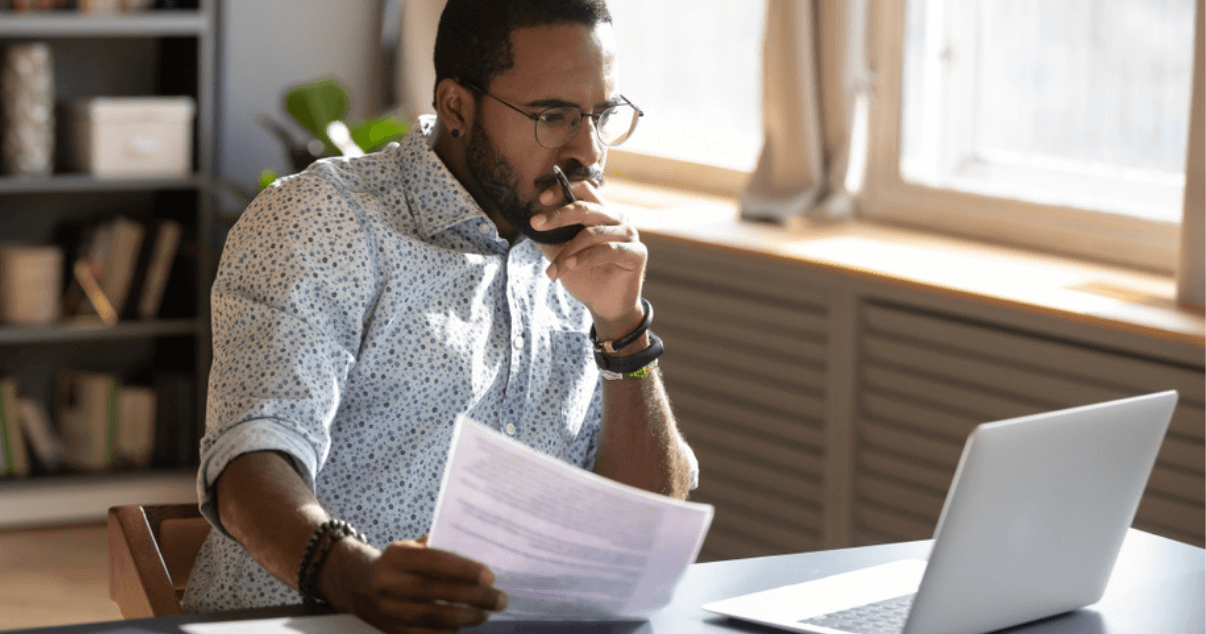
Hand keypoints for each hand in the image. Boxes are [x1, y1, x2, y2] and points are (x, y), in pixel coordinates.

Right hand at [326, 535, 506, 633]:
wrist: (360, 585)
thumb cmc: (399, 563)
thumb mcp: (412, 546)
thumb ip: (439, 547)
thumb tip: (480, 550)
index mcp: (397, 556)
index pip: (434, 561)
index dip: (464, 569)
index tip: (490, 576)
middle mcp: (389, 583)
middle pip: (438, 593)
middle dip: (475, 598)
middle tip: (500, 599)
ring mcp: (390, 610)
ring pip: (435, 618)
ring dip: (467, 618)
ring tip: (486, 613)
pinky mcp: (393, 630)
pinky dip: (451, 632)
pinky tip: (467, 626)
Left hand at [533, 180, 645, 338]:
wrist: (604, 306)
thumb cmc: (585, 277)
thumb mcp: (561, 254)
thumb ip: (551, 237)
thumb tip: (532, 223)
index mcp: (601, 213)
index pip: (584, 190)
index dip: (563, 189)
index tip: (542, 199)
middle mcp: (616, 219)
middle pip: (585, 208)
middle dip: (558, 216)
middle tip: (536, 224)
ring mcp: (628, 234)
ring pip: (592, 233)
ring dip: (567, 251)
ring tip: (552, 269)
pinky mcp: (636, 252)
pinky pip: (607, 250)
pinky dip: (584, 258)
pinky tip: (569, 266)